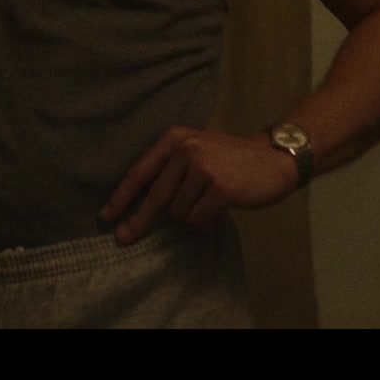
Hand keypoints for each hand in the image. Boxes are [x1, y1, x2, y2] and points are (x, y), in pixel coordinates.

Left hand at [99, 127, 300, 244]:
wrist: (274, 158)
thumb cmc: (233, 160)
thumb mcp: (198, 151)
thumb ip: (172, 171)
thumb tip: (144, 207)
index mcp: (176, 139)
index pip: (141, 172)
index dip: (122, 197)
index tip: (106, 217)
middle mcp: (186, 150)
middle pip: (154, 197)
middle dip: (139, 221)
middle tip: (122, 240)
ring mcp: (203, 168)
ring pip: (179, 213)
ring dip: (193, 217)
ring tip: (213, 204)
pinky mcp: (219, 188)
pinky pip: (199, 219)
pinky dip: (208, 222)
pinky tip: (223, 210)